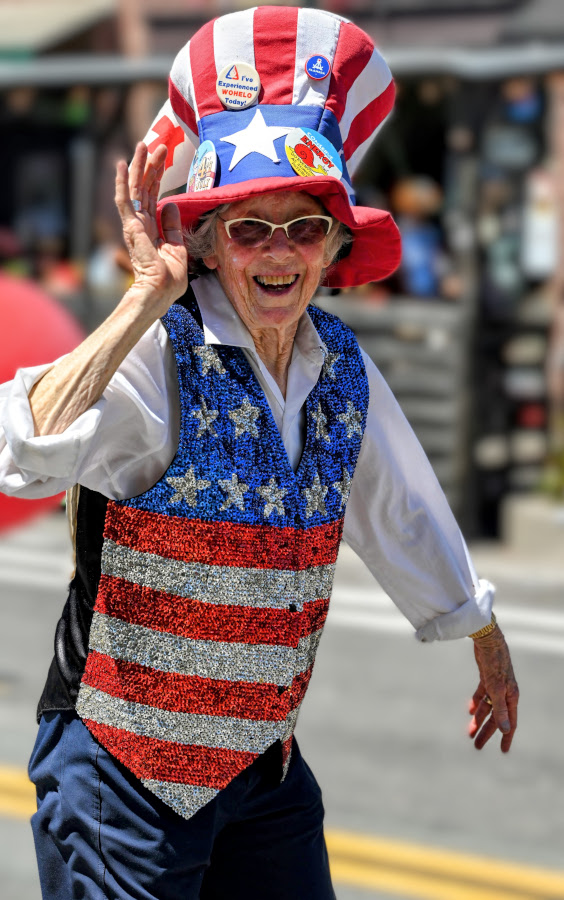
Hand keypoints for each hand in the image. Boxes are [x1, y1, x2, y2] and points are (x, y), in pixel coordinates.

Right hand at [115, 142, 187, 316]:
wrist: (160, 292)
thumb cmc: (169, 279)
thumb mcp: (177, 248)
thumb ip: (172, 226)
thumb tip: (170, 203)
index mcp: (152, 229)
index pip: (154, 197)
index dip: (159, 177)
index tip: (165, 158)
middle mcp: (140, 224)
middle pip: (145, 188)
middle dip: (151, 165)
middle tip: (159, 144)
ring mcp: (134, 224)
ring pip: (134, 188)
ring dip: (138, 165)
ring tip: (142, 144)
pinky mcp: (130, 226)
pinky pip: (124, 200)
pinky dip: (122, 181)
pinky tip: (122, 163)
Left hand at [468, 625, 518, 751]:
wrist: (488, 641)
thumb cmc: (494, 663)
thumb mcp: (496, 689)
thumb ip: (500, 709)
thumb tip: (507, 729)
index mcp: (511, 697)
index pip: (509, 722)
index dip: (506, 737)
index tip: (503, 751)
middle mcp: (505, 693)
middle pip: (496, 717)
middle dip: (486, 732)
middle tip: (477, 745)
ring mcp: (496, 686)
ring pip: (487, 707)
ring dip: (478, 719)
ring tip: (469, 733)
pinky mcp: (487, 678)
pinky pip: (482, 695)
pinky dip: (476, 702)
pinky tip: (470, 710)